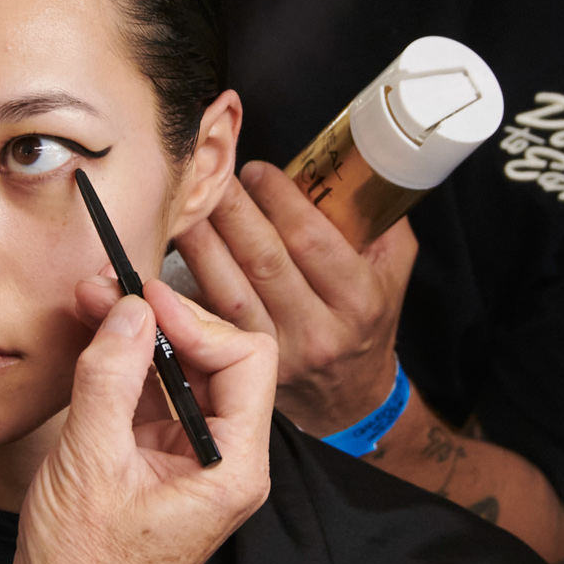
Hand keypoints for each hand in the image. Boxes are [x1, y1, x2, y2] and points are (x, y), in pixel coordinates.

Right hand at [5, 278, 275, 563]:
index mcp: (233, 468)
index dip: (194, 320)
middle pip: (218, 360)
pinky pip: (154, 401)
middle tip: (107, 293)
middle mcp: (226, 463)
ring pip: (183, 376)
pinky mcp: (161, 466)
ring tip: (91, 306)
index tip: (141, 299)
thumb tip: (128, 310)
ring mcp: (194, 465)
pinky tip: (92, 344)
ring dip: (139, 339)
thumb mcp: (89, 460)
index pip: (246, 360)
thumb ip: (111, 376)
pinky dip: (125, 368)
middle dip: (164, 321)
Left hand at [174, 162, 414, 435]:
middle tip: (211, 173)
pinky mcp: (246, 366)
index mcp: (358, 300)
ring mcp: (279, 353)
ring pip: (230, 291)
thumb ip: (377, 221)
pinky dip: (187, 285)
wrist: (351, 398)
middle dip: (233, 211)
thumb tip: (350, 164)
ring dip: (201, 243)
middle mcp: (318, 331)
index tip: (256, 170)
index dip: (280, 200)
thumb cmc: (366, 320)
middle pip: (265, 261)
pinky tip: (174, 254)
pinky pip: (211, 319)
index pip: (313, 240)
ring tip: (185, 205)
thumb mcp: (390, 271)